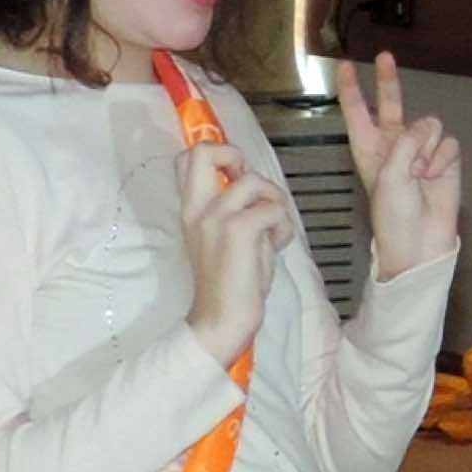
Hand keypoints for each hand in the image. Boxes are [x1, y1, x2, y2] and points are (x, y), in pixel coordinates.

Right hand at [177, 143, 294, 367]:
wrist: (221, 321)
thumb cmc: (229, 285)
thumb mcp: (225, 238)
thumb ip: (235, 210)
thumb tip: (259, 192)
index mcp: (192, 210)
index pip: (187, 158)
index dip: (218, 154)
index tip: (236, 177)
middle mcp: (198, 208)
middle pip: (203, 151)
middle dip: (235, 156)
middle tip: (251, 190)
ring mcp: (216, 217)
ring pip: (254, 180)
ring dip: (274, 201)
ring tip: (273, 229)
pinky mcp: (239, 231)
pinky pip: (273, 209)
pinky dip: (283, 226)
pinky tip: (277, 245)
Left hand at [336, 53, 460, 279]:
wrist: (420, 244)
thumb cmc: (394, 216)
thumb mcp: (389, 174)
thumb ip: (406, 141)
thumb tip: (428, 129)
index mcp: (368, 149)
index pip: (357, 112)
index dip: (351, 89)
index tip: (345, 67)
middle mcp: (393, 145)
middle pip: (390, 103)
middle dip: (388, 81)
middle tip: (385, 57)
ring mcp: (420, 152)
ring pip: (428, 125)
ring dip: (426, 147)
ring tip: (420, 173)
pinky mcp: (444, 161)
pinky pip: (448, 143)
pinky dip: (442, 159)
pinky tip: (435, 176)